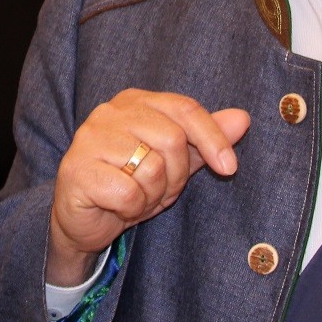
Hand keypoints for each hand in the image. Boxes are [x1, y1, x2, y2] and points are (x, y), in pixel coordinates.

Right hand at [46, 90, 250, 285]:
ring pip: (152, 168)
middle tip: (160, 191)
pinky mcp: (78, 170)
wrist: (83, 219)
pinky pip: (129, 192)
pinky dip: (132, 208)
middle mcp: (110, 112)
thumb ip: (205, 138)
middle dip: (177, 176)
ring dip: (153, 195)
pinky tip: (118, 206)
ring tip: (137, 197)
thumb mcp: (173, 161)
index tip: (230, 168)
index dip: (213, 138)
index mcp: (135, 101)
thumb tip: (243, 118)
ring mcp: (90, 139)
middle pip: (172, 139)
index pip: (185, 108)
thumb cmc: (129, 183)